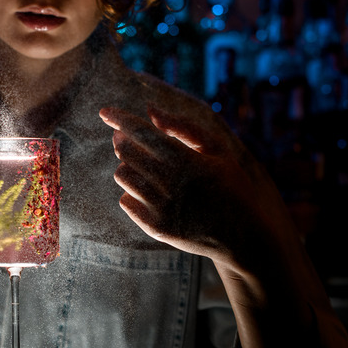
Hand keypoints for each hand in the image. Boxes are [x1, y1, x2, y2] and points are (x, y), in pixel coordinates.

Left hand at [99, 104, 291, 269]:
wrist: (242, 236)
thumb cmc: (230, 186)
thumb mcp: (216, 151)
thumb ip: (183, 127)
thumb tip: (150, 111)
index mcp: (187, 160)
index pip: (142, 132)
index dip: (120, 119)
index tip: (105, 111)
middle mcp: (171, 183)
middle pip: (126, 152)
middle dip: (122, 141)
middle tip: (126, 139)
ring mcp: (161, 208)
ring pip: (122, 176)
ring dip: (128, 167)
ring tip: (146, 170)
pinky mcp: (155, 227)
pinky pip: (125, 201)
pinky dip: (132, 193)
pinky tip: (150, 193)